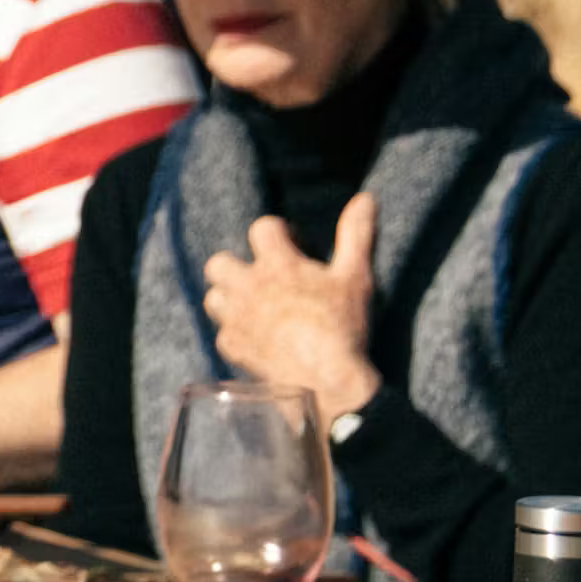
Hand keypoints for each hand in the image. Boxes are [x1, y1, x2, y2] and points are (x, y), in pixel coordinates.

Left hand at [202, 204, 386, 425]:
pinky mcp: (233, 349)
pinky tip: (257, 341)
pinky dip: (236, 335)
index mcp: (277, 264)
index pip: (262, 228)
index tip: (295, 247)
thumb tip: (366, 198)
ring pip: (214, 298)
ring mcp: (236, 319)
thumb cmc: (343, 326)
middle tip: (264, 279)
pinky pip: (222, 335)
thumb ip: (356, 235)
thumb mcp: (355, 276)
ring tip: (256, 308)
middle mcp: (248, 287)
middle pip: (219, 263)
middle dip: (237, 266)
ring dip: (230, 299)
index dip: (279, 233)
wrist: (327, 383)